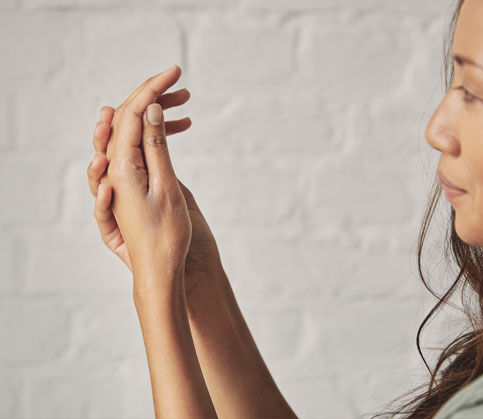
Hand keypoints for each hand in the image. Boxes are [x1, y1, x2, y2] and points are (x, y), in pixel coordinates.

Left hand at [95, 65, 191, 290]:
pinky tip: (173, 131)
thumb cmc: (166, 236)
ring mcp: (120, 176)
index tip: (175, 71)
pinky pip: (136, 147)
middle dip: (153, 96)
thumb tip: (151, 109)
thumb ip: (156, 147)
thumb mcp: (166, 188)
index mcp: (119, 168)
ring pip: (132, 131)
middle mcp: (113, 169)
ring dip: (155, 115)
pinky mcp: (130, 183)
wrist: (159, 269)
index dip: (153, 88)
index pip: (132, 115)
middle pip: (127, 118)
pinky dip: (155, 134)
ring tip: (184, 105)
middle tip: (180, 84)